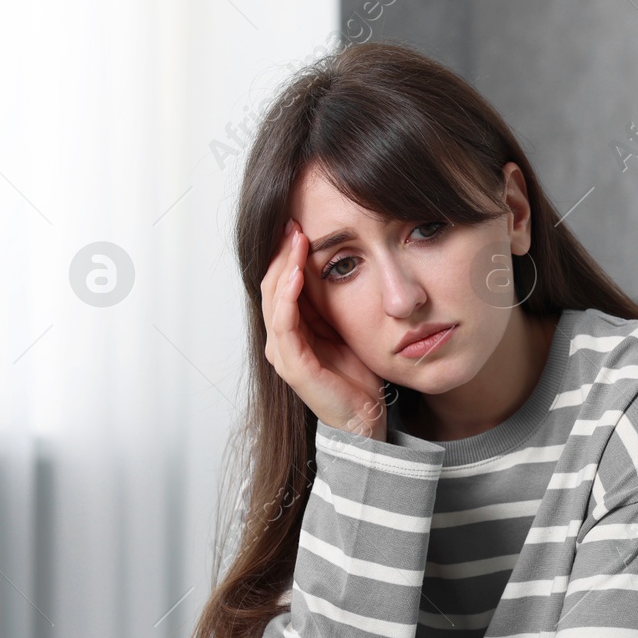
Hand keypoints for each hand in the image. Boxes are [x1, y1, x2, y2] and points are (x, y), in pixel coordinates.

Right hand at [261, 218, 389, 440]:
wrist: (366, 416)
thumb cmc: (357, 375)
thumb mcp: (346, 327)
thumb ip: (334, 302)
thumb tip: (339, 262)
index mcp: (291, 329)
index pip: (279, 282)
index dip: (285, 253)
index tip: (297, 223)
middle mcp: (280, 339)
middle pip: (271, 285)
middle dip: (281, 252)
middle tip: (292, 222)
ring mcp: (283, 352)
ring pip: (273, 299)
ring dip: (282, 266)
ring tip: (294, 239)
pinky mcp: (292, 365)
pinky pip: (284, 323)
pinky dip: (288, 296)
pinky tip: (296, 274)